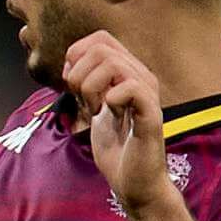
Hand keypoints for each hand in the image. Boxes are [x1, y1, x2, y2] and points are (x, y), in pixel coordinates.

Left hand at [62, 31, 172, 216]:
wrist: (134, 182)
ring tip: (95, 109)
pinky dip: (110, 98)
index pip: (100, 38)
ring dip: (91, 87)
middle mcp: (141, 76)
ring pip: (113, 63)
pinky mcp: (151, 114)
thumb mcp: (94, 109)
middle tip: (83, 101)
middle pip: (100, 47)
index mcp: (128, 73)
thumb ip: (85, 85)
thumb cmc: (116, 148)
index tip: (72, 85)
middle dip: (78, 73)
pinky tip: (109, 113)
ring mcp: (147, 93)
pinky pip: (130, 87)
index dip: (76, 55)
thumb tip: (68, 64)